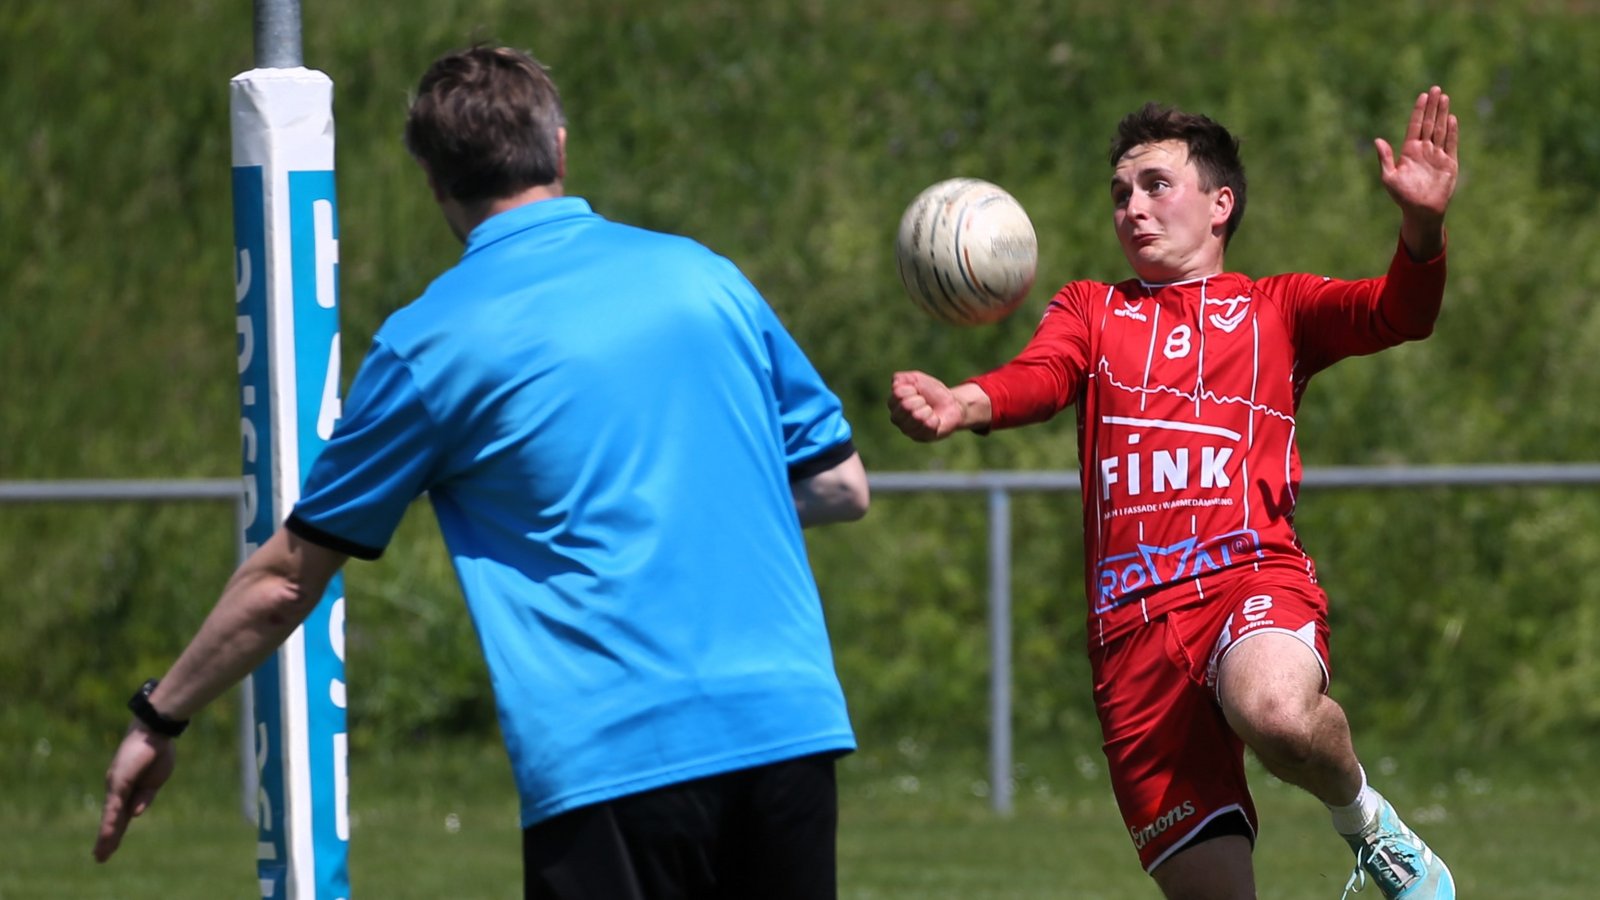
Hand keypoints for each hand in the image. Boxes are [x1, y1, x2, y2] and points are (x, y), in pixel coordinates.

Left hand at [93, 724, 176, 862]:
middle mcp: (118, 790)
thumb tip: (135, 814)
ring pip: (110, 816)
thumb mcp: (155, 781)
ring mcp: (116, 786)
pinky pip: (114, 804)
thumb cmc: (157, 751)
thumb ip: (145, 797)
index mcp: (129, 791)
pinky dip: (112, 819)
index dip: (115, 832)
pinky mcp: (119, 781)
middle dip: (107, 839)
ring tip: (101, 852)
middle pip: (113, 820)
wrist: (155, 730)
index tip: (109, 848)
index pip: (120, 816)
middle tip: (99, 858)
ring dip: (106, 835)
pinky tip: (109, 833)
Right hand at [888, 370, 969, 441]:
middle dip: (920, 400)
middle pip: (905, 406)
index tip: (917, 391)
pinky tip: (935, 420)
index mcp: (893, 404)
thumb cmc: (932, 392)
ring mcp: (908, 430)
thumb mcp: (917, 379)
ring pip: (917, 417)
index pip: (898, 394)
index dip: (911, 389)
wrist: (951, 404)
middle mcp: (897, 419)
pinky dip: (935, 420)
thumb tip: (895, 384)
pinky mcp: (921, 438)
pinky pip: (928, 426)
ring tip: (929, 411)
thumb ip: (902, 378)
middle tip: (924, 402)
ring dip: (928, 410)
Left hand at [1375, 86, 1458, 257]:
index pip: (1415, 126)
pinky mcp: (1449, 162)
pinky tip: (1451, 118)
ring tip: (1444, 97)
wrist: (1421, 211)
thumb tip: (1377, 140)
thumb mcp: (1389, 177)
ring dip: (1442, 114)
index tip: (1422, 95)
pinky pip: (1451, 143)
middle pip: (1429, 123)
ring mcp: (1437, 155)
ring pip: (1440, 129)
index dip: (1418, 111)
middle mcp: (1424, 150)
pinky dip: (1452, 131)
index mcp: (1409, 151)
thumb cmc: (1402, 196)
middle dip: (1432, 106)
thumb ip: (1385, 158)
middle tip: (1435, 89)